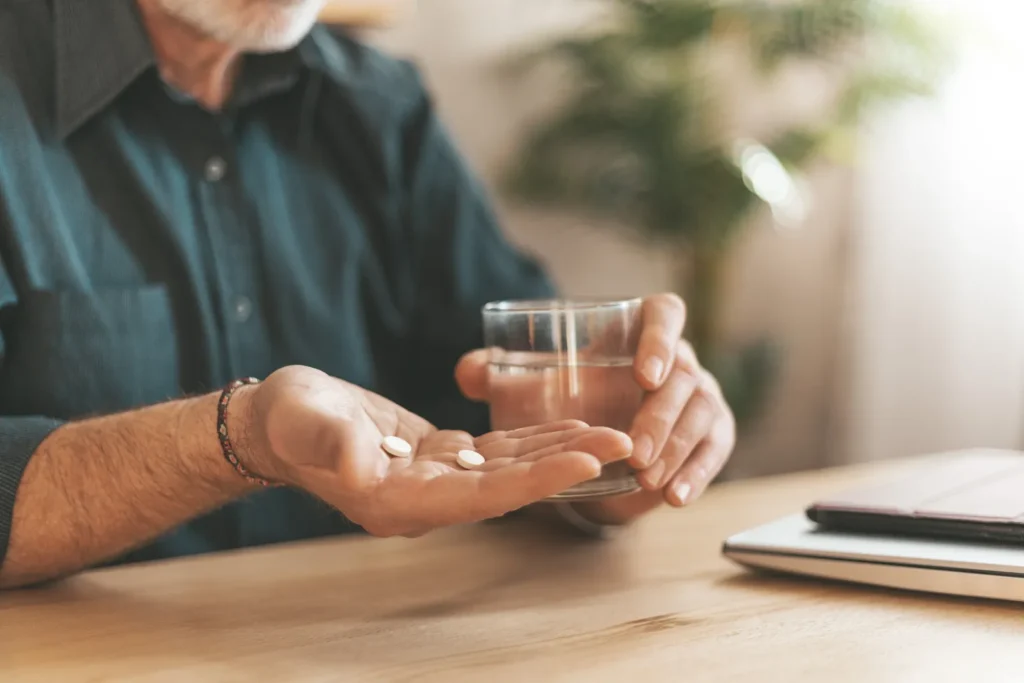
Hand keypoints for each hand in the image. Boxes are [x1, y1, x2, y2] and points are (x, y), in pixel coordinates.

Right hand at [234, 366, 631, 536]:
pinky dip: (533, 440)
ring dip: (561, 452)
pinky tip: (567, 426)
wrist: (280, 420)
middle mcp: (426, 500)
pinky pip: (497, 452)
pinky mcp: (440, 458)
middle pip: (511, 488)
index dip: (535, 479)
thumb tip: (358, 462)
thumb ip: (331, 442)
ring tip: (612, 434)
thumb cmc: (289, 420)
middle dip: (568, 467)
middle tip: (627, 444)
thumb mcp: (303, 421)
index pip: (482, 496)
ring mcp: (435, 481)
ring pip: (511, 470)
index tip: (586, 461)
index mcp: (398, 502)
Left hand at [455, 294, 735, 525]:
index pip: (665, 314)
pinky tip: (675, 497)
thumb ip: (496, 374)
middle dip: (661, 415)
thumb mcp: (532, 384)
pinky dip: (698, 474)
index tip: (643, 374)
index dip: (660, 338)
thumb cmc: (569, 395)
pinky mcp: (714, 432)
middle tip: (633, 449)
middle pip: (685, 376)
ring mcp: (702, 395)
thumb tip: (469, 372)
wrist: (602, 435)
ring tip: (646, 478)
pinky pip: (714, 450)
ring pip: (702, 414)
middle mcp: (680, 358)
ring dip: (677, 448)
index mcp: (641, 328)